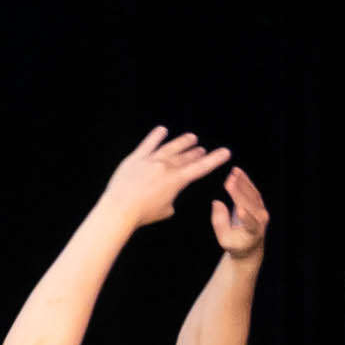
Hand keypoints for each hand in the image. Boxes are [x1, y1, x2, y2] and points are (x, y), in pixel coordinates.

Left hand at [99, 127, 232, 231]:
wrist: (120, 208)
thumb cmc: (142, 214)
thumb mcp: (165, 210)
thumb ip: (170, 199)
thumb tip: (168, 196)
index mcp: (177, 181)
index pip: (201, 168)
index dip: (214, 159)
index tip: (225, 151)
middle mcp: (167, 167)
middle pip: (186, 157)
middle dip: (195, 153)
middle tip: (201, 149)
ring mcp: (151, 160)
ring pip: (171, 147)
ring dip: (182, 142)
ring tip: (191, 138)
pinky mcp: (136, 157)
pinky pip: (148, 143)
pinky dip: (156, 136)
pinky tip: (162, 130)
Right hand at [208, 164, 268, 256]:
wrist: (250, 246)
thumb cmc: (235, 244)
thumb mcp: (224, 239)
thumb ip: (220, 222)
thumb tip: (217, 202)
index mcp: (253, 232)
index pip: (250, 224)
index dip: (246, 217)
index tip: (239, 211)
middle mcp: (261, 220)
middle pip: (250, 204)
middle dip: (239, 192)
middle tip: (229, 180)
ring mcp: (262, 211)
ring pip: (253, 194)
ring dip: (243, 182)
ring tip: (233, 172)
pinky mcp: (259, 204)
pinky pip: (253, 191)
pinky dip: (246, 181)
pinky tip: (238, 173)